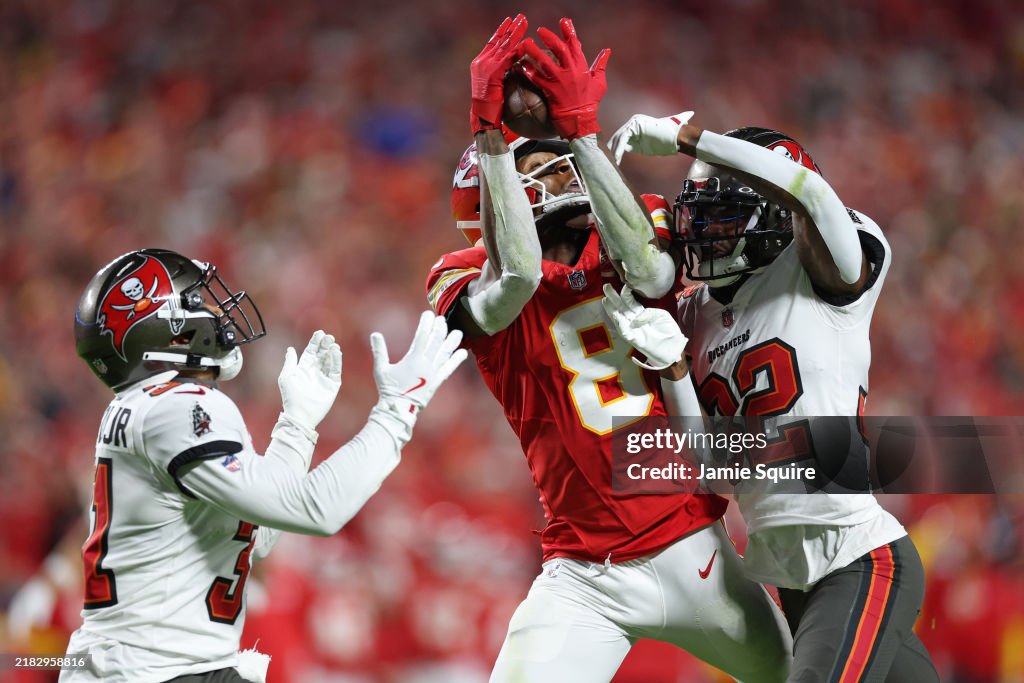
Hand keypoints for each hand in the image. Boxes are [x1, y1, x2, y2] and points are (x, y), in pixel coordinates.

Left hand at [278, 330, 342, 431]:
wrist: (301, 414)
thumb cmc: (291, 396)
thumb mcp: (287, 375)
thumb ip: (290, 361)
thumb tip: (290, 349)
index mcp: (303, 369)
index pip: (311, 352)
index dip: (315, 342)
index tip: (319, 333)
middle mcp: (315, 372)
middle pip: (322, 354)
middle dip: (325, 345)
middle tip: (328, 336)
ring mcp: (324, 378)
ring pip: (330, 360)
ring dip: (331, 351)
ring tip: (333, 343)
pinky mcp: (332, 385)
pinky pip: (335, 370)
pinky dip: (336, 360)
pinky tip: (336, 352)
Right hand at [371, 311, 467, 411]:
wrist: (399, 409)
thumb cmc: (388, 389)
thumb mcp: (381, 369)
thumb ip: (379, 351)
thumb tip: (375, 334)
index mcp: (413, 359)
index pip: (422, 336)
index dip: (426, 324)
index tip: (428, 314)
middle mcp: (426, 364)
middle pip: (436, 342)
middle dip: (440, 329)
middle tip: (442, 319)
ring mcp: (433, 373)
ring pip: (445, 354)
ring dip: (451, 342)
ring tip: (458, 332)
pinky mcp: (437, 382)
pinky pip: (448, 369)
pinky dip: (456, 360)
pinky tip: (463, 353)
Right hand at [471, 14, 528, 134]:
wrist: (482, 118)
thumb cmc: (490, 108)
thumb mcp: (495, 87)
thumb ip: (501, 74)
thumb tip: (513, 68)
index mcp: (480, 64)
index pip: (492, 43)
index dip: (501, 31)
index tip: (510, 21)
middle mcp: (481, 62)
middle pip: (498, 40)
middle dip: (510, 27)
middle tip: (520, 16)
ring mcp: (485, 67)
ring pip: (503, 46)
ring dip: (515, 33)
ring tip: (524, 22)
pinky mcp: (492, 73)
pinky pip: (507, 58)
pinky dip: (517, 50)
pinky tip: (525, 43)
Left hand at [517, 17, 609, 139]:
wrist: (581, 121)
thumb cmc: (590, 103)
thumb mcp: (600, 82)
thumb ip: (601, 64)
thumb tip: (607, 51)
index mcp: (582, 67)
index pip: (575, 45)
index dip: (569, 31)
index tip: (563, 21)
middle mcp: (570, 71)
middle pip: (559, 49)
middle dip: (549, 37)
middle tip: (540, 30)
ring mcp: (559, 81)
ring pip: (545, 62)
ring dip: (534, 51)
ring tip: (525, 43)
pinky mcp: (550, 91)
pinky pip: (537, 79)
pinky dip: (529, 71)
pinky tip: (522, 65)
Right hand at [601, 284, 686, 370]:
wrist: (674, 345)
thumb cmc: (668, 329)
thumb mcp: (661, 315)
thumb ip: (649, 313)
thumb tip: (635, 318)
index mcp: (640, 313)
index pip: (630, 302)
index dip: (626, 293)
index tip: (625, 285)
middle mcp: (634, 320)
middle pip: (621, 307)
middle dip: (613, 297)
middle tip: (606, 286)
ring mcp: (633, 330)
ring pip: (619, 319)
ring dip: (612, 310)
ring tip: (605, 300)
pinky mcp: (635, 340)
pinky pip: (625, 332)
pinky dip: (621, 325)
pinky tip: (617, 316)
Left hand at [607, 112, 692, 164]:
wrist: (677, 138)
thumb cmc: (665, 143)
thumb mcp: (644, 146)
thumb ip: (633, 145)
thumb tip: (622, 151)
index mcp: (636, 124)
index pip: (621, 137)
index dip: (615, 149)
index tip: (612, 161)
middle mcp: (634, 121)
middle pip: (618, 136)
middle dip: (612, 150)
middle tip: (608, 163)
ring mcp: (634, 122)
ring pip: (619, 138)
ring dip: (614, 151)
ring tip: (613, 163)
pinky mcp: (635, 125)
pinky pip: (623, 138)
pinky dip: (619, 148)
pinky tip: (617, 158)